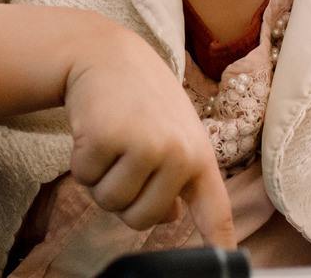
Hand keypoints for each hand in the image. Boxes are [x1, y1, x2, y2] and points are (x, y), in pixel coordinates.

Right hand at [63, 27, 235, 247]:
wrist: (106, 54)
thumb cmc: (140, 99)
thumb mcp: (170, 134)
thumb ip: (175, 177)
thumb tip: (170, 216)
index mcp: (200, 156)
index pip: (215, 211)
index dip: (220, 246)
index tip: (231, 265)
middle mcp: (179, 153)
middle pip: (141, 220)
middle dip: (122, 197)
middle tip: (123, 154)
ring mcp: (145, 145)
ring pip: (110, 203)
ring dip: (99, 178)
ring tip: (110, 139)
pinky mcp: (108, 138)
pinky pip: (84, 179)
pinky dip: (79, 161)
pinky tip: (92, 129)